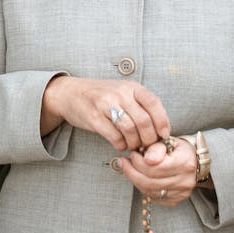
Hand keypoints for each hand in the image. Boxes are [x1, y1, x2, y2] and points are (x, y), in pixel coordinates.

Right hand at [41, 76, 169, 151]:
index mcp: (131, 86)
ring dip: (134, 143)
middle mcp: (120, 93)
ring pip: (130, 130)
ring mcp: (106, 104)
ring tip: (132, 146)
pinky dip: (120, 145)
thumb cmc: (101, 96)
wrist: (70, 93)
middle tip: (146, 146)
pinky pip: (114, 136)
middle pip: (144, 121)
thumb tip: (160, 130)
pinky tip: (120, 144)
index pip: (154, 104)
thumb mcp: (122, 92)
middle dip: (149, 138)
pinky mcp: (94, 117)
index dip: (162, 122)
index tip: (163, 136)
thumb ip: (140, 106)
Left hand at [121, 136, 197, 206]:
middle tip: (123, 162)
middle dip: (132, 171)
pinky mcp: (176, 200)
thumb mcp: (169, 141)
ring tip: (129, 168)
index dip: (138, 161)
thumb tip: (146, 158)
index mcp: (184, 163)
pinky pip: (154, 197)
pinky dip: (143, 187)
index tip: (132, 153)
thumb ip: (156, 148)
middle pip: (150, 181)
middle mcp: (185, 181)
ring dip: (135, 179)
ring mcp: (181, 193)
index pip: (155, 167)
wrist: (195, 161)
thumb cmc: (178, 149)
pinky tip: (139, 177)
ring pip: (150, 191)